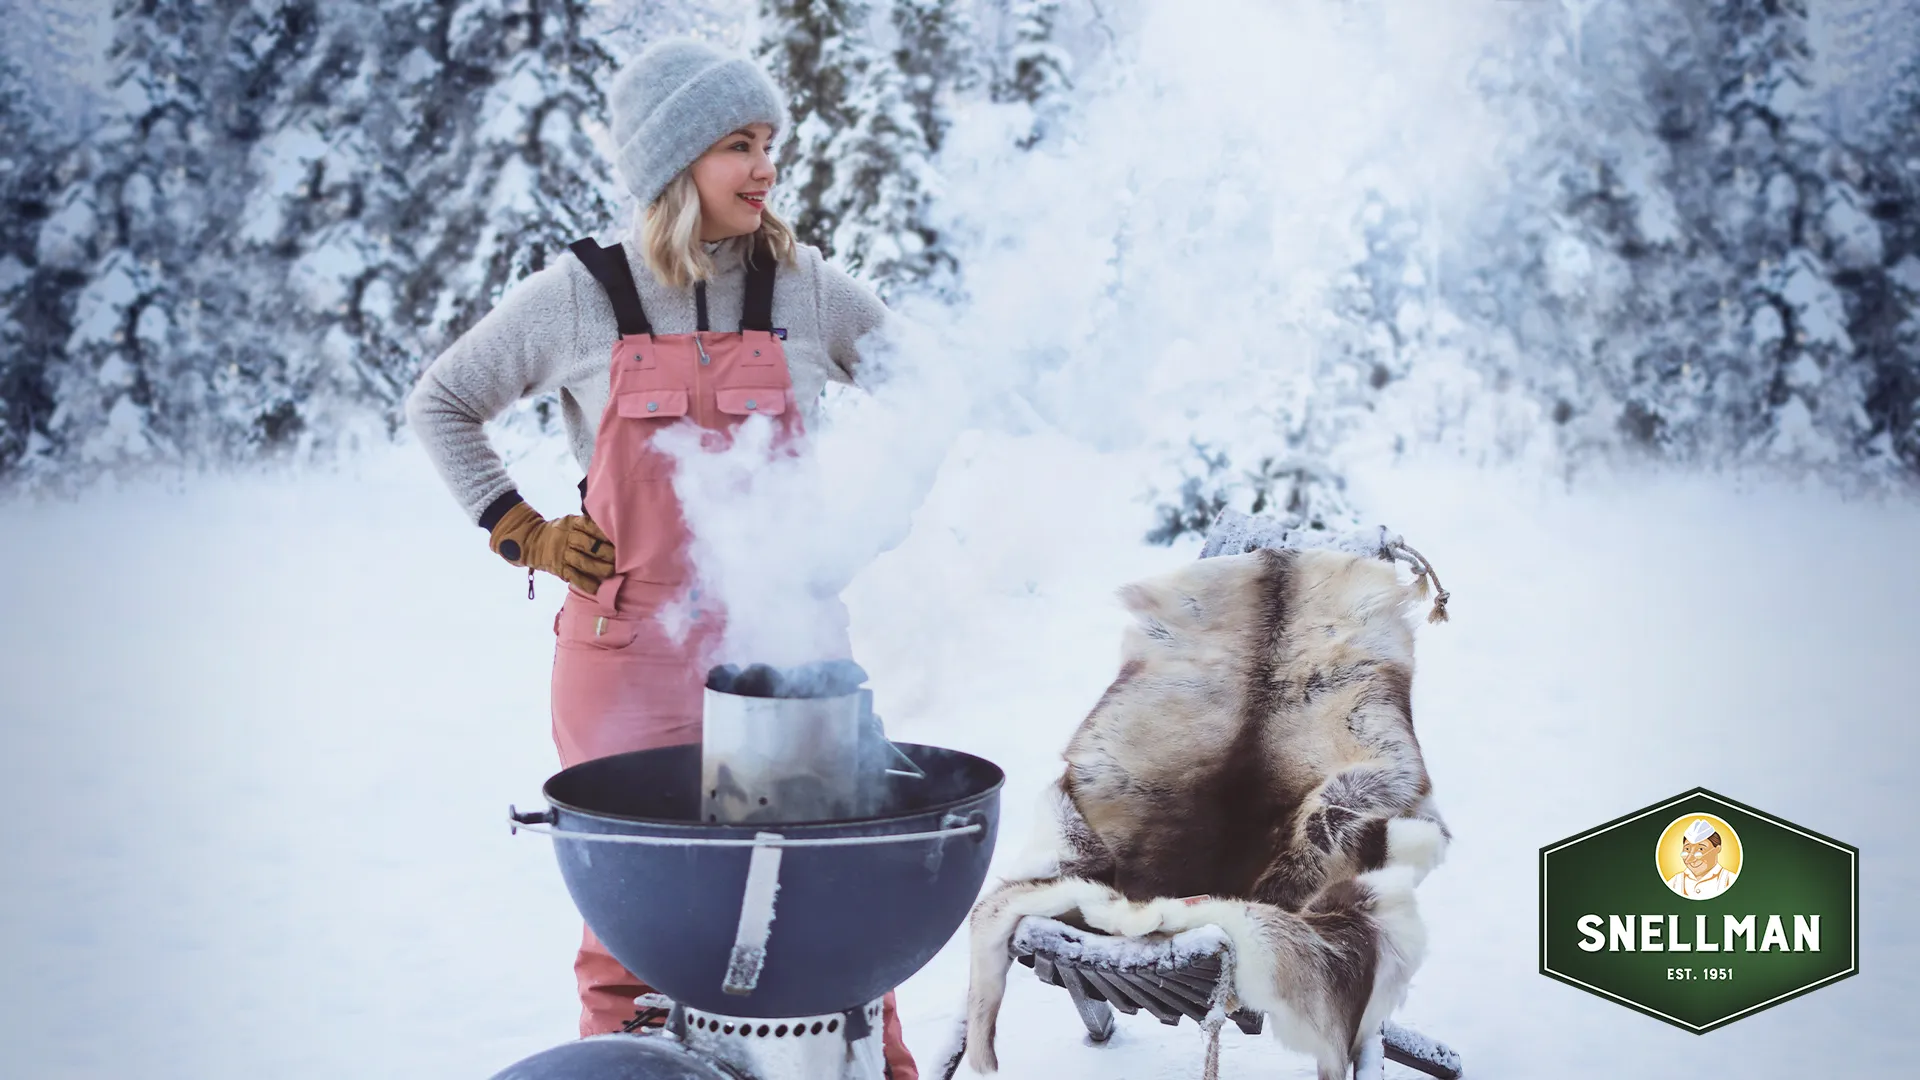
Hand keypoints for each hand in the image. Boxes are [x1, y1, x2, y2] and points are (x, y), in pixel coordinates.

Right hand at [488, 502, 615, 592]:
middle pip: (590, 546)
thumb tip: (611, 529)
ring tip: (613, 572)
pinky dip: (587, 584)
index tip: (619, 540)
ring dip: (600, 569)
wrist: (530, 541)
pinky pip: (575, 577)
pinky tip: (598, 588)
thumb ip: (586, 525)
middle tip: (620, 559)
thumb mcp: (569, 521)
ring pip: (584, 563)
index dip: (605, 535)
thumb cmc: (558, 531)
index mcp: (572, 524)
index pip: (591, 527)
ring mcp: (563, 555)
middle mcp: (567, 539)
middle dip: (607, 553)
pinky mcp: (559, 568)